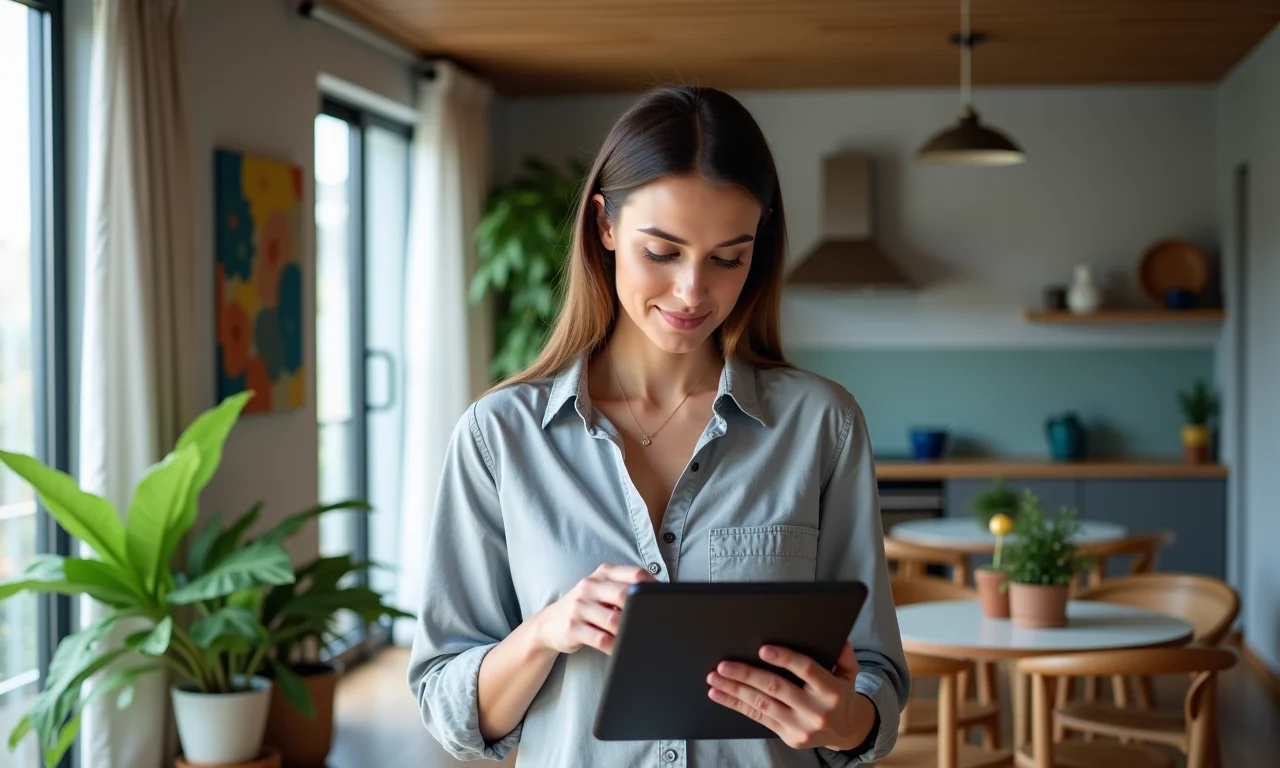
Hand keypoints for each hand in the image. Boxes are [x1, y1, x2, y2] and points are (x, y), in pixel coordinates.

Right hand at [532, 563, 654, 655]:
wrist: (549, 624)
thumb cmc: (585, 607)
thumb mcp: (600, 590)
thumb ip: (624, 589)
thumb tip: (658, 599)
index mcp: (602, 573)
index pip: (635, 573)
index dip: (653, 586)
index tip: (663, 600)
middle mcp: (589, 586)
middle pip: (625, 595)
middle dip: (641, 610)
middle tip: (654, 622)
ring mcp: (579, 606)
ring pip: (614, 619)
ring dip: (630, 631)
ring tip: (640, 638)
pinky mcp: (572, 627)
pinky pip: (601, 639)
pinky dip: (616, 646)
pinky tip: (623, 650)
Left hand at [706, 642, 875, 751]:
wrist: (848, 731)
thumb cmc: (841, 695)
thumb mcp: (849, 672)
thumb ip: (843, 654)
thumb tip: (836, 637)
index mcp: (831, 690)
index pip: (806, 670)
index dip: (784, 658)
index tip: (763, 649)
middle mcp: (816, 710)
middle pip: (776, 688)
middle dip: (747, 675)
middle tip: (724, 665)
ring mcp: (801, 726)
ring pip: (762, 704)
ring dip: (735, 690)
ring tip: (715, 678)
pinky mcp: (789, 737)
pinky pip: (758, 718)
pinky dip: (736, 705)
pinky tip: (720, 695)